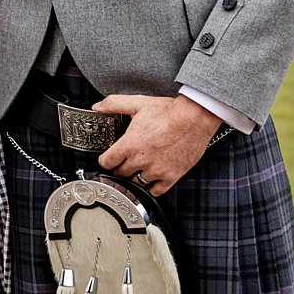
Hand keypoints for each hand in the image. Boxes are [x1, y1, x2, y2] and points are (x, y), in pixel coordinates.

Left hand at [93, 93, 220, 195]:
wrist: (196, 117)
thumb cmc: (168, 111)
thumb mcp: (138, 103)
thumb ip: (114, 104)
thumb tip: (97, 107)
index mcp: (130, 144)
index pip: (107, 162)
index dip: (106, 160)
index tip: (109, 158)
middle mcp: (141, 160)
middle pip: (120, 174)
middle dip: (120, 167)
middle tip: (124, 161)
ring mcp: (157, 170)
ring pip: (136, 183)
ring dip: (135, 176)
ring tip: (139, 167)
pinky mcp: (171, 176)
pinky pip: (155, 191)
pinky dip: (152, 186)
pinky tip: (152, 178)